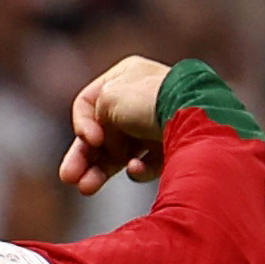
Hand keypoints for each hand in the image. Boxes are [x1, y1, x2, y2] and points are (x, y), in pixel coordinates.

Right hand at [58, 56, 175, 191]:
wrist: (195, 116)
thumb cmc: (149, 100)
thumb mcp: (106, 99)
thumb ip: (93, 116)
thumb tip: (103, 139)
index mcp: (127, 75)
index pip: (87, 103)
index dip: (81, 125)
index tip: (89, 140)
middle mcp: (142, 98)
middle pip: (103, 131)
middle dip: (84, 157)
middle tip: (69, 178)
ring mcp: (159, 122)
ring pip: (121, 151)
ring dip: (100, 170)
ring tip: (85, 188)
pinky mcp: (174, 145)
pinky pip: (148, 163)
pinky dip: (138, 169)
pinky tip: (135, 169)